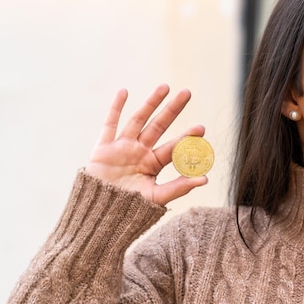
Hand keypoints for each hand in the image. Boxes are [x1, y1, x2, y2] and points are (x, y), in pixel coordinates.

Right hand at [85, 84, 207, 205]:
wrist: (99, 216)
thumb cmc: (129, 211)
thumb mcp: (156, 198)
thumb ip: (179, 187)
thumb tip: (205, 179)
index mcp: (153, 164)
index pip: (173, 148)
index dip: (186, 138)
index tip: (201, 128)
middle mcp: (139, 152)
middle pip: (159, 125)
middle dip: (173, 109)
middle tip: (187, 92)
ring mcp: (121, 148)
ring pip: (138, 119)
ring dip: (151, 103)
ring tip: (165, 86)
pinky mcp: (103, 148)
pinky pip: (109, 124)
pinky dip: (115, 108)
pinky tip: (124, 91)